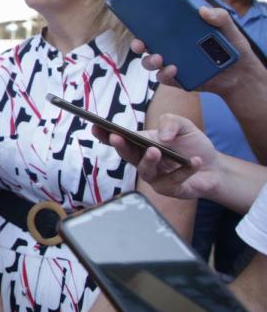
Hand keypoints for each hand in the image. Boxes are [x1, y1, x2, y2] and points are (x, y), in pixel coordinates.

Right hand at [92, 114, 218, 200]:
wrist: (215, 167)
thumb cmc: (193, 145)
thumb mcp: (184, 125)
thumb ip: (171, 122)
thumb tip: (160, 137)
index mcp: (142, 143)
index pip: (120, 139)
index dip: (105, 134)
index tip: (96, 127)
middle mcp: (143, 160)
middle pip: (126, 155)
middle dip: (120, 146)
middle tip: (116, 137)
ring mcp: (154, 177)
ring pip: (144, 171)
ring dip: (148, 161)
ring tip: (156, 151)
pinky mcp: (168, 189)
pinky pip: (172, 181)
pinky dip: (184, 170)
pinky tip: (196, 161)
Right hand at [133, 6, 256, 94]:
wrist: (242, 73)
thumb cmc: (233, 47)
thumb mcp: (229, 28)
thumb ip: (219, 17)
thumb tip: (202, 10)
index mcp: (179, 33)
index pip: (156, 26)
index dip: (143, 23)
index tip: (137, 19)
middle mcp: (171, 48)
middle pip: (146, 45)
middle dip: (138, 44)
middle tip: (140, 44)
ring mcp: (173, 63)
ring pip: (151, 62)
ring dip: (150, 61)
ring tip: (159, 59)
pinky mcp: (178, 79)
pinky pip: (165, 78)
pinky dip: (165, 74)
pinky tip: (173, 70)